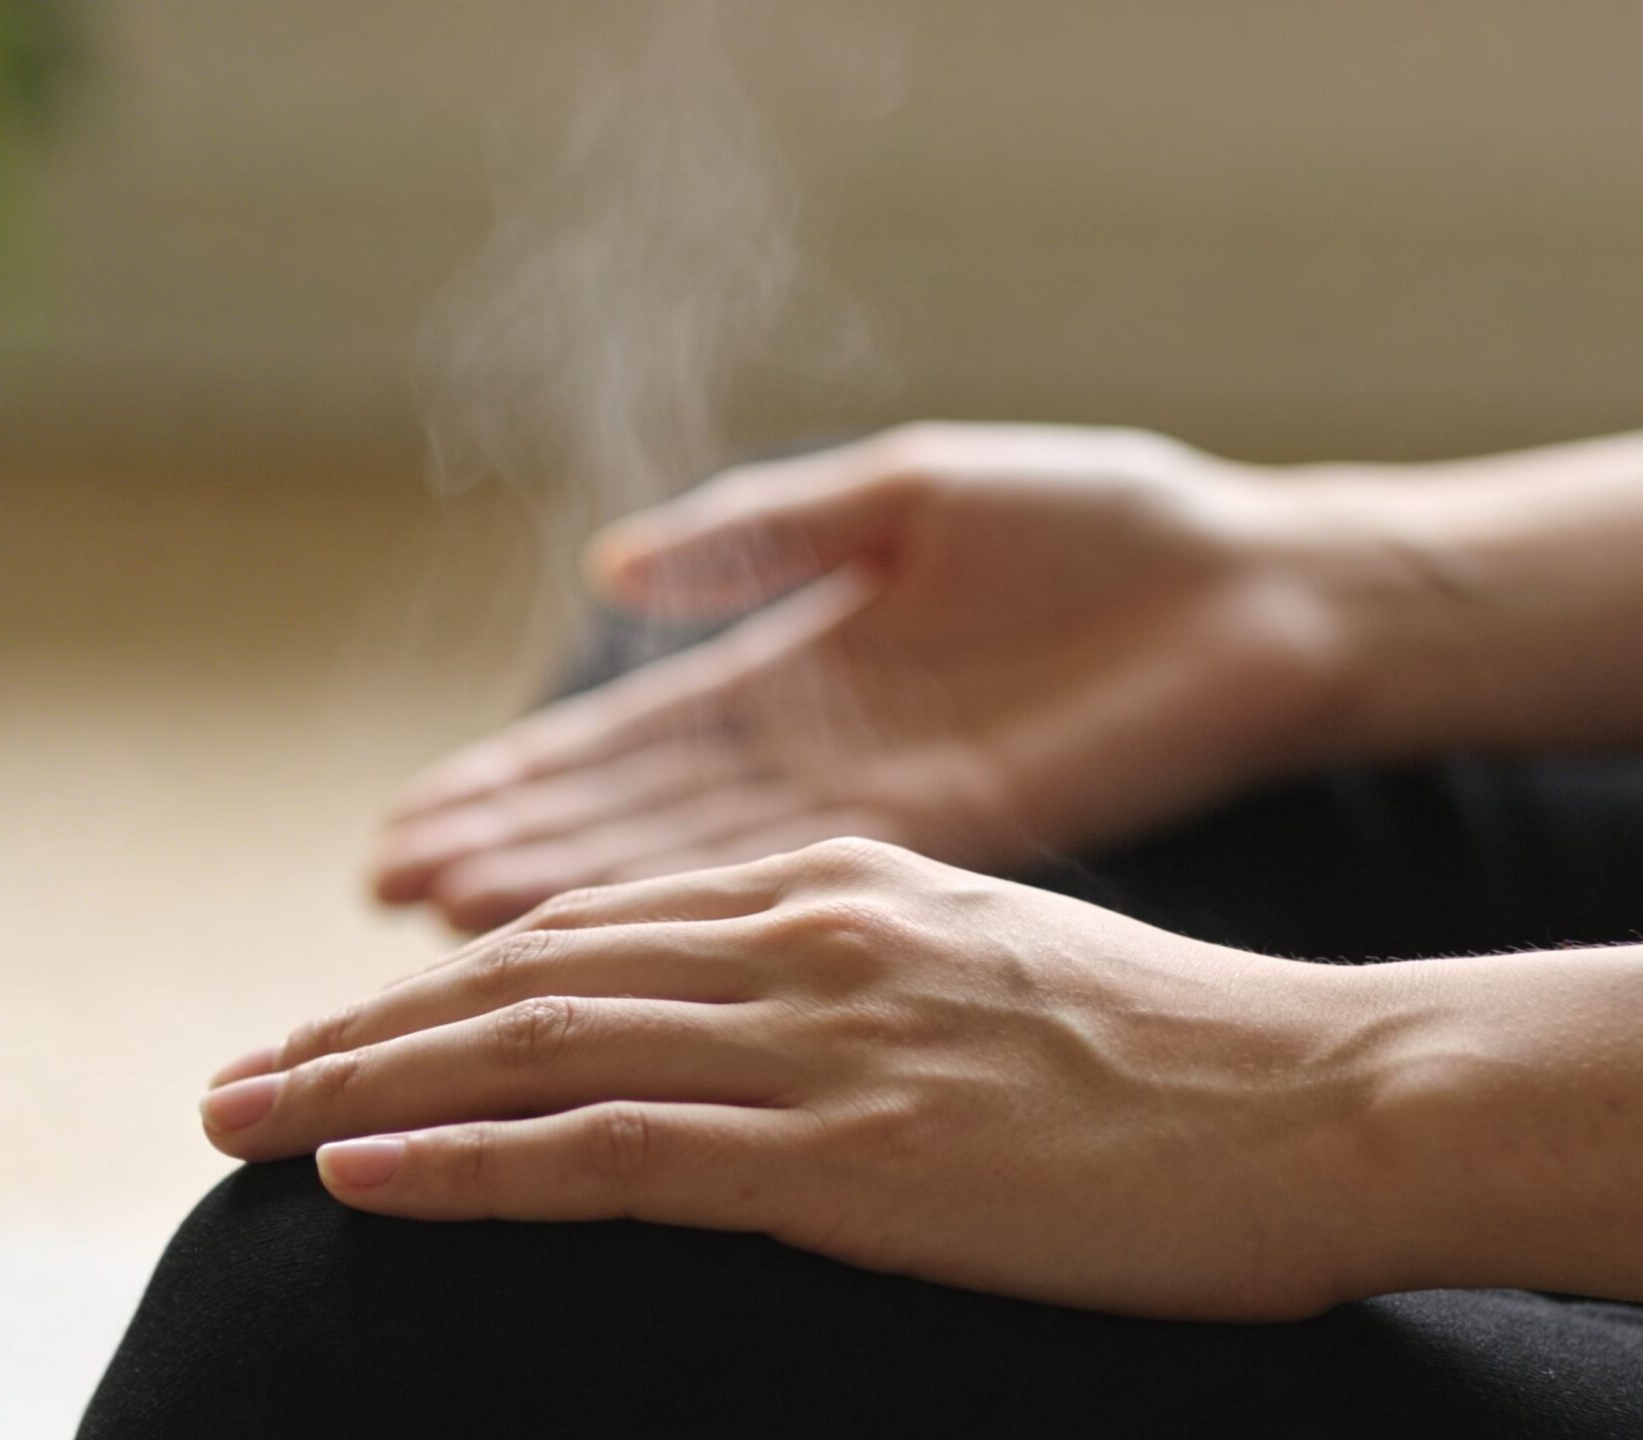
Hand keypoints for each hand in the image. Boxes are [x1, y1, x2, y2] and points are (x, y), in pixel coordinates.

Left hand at [206, 839, 1395, 1320]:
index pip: (595, 927)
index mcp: (838, 879)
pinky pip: (610, 1146)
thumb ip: (861, 972)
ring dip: (361, 1087)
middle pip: (527, 975)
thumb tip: (759, 1032)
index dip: (452, 977)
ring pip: (533, 1046)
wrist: (1328, 1096)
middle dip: (358, 1030)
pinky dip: (468, 1162)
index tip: (351, 1028)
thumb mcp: (994, 972)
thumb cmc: (1181, 1061)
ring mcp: (818, 1036)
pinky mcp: (846, 1148)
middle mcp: (802, 931)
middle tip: (225, 1080)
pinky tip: (356, 1179)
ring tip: (232, 1122)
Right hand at [372, 423, 1373, 931]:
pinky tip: (586, 945)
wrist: (1268, 588)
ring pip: (684, 878)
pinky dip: (680, 914)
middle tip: (375, 918)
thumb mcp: (908, 494)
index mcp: (801, 682)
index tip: (400, 837)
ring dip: (554, 912)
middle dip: (494, 876)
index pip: (623, 754)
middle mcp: (818, 769)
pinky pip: (781, 890)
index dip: (512, 792)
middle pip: (624, 833)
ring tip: (429, 946)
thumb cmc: (1103, 523)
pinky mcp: (946, 856)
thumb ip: (763, 532)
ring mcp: (879, 826)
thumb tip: (609, 572)